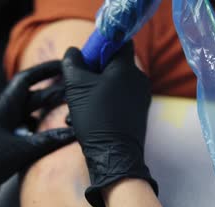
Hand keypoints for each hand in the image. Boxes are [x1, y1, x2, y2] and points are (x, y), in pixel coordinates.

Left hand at [0, 61, 74, 206]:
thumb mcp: (21, 150)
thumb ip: (48, 140)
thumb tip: (75, 133)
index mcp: (3, 107)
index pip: (25, 79)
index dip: (44, 70)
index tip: (64, 64)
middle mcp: (4, 114)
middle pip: (33, 96)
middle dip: (54, 92)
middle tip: (76, 90)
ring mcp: (5, 128)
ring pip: (32, 114)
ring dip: (49, 111)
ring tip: (72, 110)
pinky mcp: (7, 142)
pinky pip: (29, 130)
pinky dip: (43, 129)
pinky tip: (57, 134)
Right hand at [62, 43, 157, 206]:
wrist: (114, 157)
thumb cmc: (96, 118)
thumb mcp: (76, 86)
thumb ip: (73, 63)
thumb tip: (74, 52)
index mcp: (127, 68)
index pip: (119, 42)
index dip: (100, 46)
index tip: (85, 60)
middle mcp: (139, 79)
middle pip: (113, 66)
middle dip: (92, 74)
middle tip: (76, 88)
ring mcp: (141, 98)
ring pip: (113, 85)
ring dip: (93, 92)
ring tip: (77, 109)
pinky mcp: (138, 114)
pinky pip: (118, 100)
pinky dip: (102, 105)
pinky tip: (86, 120)